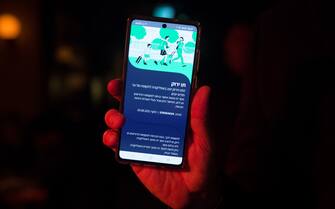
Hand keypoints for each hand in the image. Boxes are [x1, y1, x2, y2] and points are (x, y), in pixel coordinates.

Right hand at [103, 79, 220, 208]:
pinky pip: (117, 144)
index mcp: (171, 114)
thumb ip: (201, 120)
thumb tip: (204, 90)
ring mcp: (142, 137)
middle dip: (122, 91)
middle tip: (116, 86)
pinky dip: (110, 139)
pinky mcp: (133, 154)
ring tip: (119, 120)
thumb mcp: (205, 142)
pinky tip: (113, 139)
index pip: (157, 91)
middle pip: (134, 102)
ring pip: (121, 121)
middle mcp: (154, 122)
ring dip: (113, 116)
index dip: (146, 78)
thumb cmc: (203, 165)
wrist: (192, 195)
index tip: (138, 67)